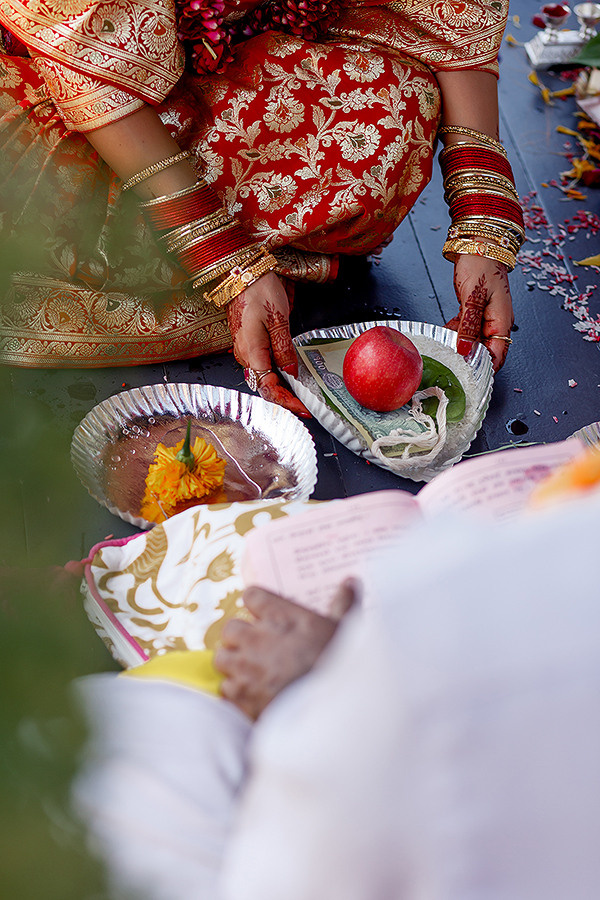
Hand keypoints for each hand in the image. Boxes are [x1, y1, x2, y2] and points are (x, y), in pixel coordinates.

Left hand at [214, 579, 358, 719]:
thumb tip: (351, 581)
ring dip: (232, 663)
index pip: (252, 596)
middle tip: (256, 647)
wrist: (332, 711)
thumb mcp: (345, 630)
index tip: (262, 612)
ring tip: (248, 671)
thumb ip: (343, 604)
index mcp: (281, 617)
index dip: (256, 604)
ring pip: (221, 657)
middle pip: (231, 628)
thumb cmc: (339, 665)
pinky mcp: (241, 696)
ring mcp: (245, 667)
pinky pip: (225, 688)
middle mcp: (258, 638)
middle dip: (240, 637)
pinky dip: (235, 693)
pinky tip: (251, 696)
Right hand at [227, 272, 309, 417]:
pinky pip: (262, 366)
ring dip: (281, 388)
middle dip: (286, 399)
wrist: (242, 272)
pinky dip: (276, 375)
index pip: (268, 388)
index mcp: (251, 352)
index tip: (303, 408)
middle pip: (265, 387)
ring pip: (263, 377)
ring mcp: (244, 350)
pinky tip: (288, 376)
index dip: (287, 401)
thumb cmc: (258, 290)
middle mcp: (244, 355)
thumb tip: (290, 372)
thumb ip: (284, 348)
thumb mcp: (278, 319)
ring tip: (300, 394)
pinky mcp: (248, 344)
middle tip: (306, 405)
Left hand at [445, 254, 514, 372]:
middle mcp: (497, 321)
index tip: (468, 378)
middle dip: (470, 359)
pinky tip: (445, 334)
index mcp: (502, 320)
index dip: (484, 368)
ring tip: (444, 350)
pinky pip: (468, 329)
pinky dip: (458, 333)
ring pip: (475, 341)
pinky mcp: (478, 310)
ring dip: (461, 346)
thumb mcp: (472, 298)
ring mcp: (488, 316)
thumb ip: (469, 327)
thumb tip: (466, 351)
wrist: (479, 243)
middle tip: (451, 366)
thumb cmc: (480, 265)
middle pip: (486, 350)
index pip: (497, 354)